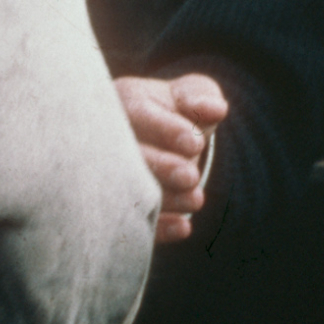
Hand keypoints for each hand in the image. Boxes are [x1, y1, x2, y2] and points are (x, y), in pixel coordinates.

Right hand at [119, 72, 228, 241]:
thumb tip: (215, 108)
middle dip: (160, 166)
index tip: (195, 143)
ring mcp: (108, 174)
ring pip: (126, 189)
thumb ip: (201, 97)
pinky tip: (184, 227)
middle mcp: (107, 138)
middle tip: (191, 176)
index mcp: (123, 102)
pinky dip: (158, 229)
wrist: (163, 140)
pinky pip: (130, 221)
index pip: (137, 113)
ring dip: (163, 198)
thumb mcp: (190, 95)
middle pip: (125, 154)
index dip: (166, 129)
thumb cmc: (176, 112)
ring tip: (196, 200)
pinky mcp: (120, 206)